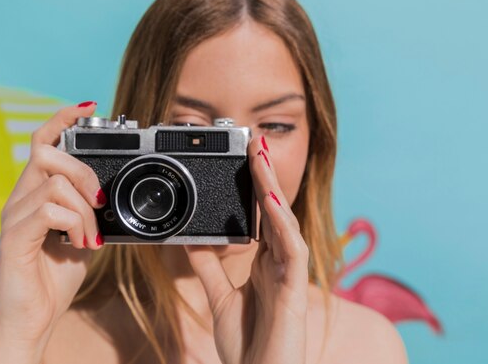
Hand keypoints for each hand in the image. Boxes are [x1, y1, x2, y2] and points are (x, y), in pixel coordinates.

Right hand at [0, 102, 104, 345]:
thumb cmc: (56, 276)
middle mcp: (19, 199)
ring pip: (53, 182)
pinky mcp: (14, 237)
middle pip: (46, 154)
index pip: (42, 143)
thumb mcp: (82, 234)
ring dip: (84, 208)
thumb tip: (108, 193)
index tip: (88, 108)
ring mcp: (14, 216)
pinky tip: (80, 244)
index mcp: (35, 194)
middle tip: (99, 201)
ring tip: (89, 235)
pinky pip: (49, 210)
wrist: (36, 317)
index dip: (62, 120)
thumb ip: (88, 210)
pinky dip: (74, 224)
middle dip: (83, 171)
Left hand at [185, 136, 308, 363]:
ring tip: (261, 158)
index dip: (256, 188)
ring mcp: (289, 275)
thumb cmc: (246, 345)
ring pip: (285, 223)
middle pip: (275, 212)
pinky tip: (272, 203)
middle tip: (255, 144)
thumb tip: (193, 239)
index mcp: (265, 264)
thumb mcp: (218, 297)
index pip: (261, 217)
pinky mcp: (294, 290)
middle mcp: (279, 264)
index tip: (244, 160)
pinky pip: (291, 251)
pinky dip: (282, 225)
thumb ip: (209, 268)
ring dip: (274, 190)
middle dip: (266, 178)